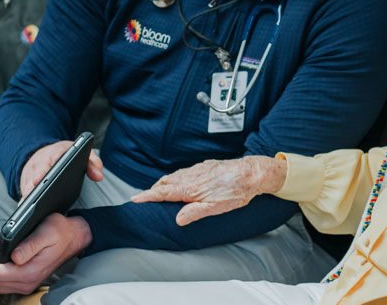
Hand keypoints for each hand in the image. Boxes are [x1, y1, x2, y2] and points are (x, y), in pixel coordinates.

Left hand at [0, 213, 91, 294]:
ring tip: (2, 251)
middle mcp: (26, 283)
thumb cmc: (58, 232)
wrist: (71, 239)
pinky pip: (1, 285)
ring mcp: (25, 286)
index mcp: (29, 272)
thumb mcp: (45, 233)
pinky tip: (5, 259)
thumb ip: (29, 246)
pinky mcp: (25, 285)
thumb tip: (14, 257)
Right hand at [19, 140, 105, 197]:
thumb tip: (98, 176)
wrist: (47, 152)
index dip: (46, 168)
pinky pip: (23, 192)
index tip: (43, 178)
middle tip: (33, 194)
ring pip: (27, 183)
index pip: (51, 158)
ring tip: (28, 205)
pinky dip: (23, 201)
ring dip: (27, 194)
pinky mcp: (25, 183)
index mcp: (55, 153)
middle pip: (36, 173)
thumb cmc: (64, 155)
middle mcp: (40, 162)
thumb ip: (92, 162)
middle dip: (34, 183)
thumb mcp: (80, 152)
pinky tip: (24, 210)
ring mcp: (31, 172)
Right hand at [130, 155, 285, 225]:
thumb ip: (194, 212)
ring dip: (163, 183)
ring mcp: (197, 169)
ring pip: (174, 176)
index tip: (135, 198)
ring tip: (157, 190)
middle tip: (142, 197)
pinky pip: (183, 172)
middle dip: (152, 190)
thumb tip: (177, 219)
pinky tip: (179, 182)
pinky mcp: (204, 166)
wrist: (252, 173)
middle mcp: (191, 176)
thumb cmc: (236, 191)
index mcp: (190, 188)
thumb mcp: (215, 207)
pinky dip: (175, 177)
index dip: (147, 196)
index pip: (163, 192)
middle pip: (165, 182)